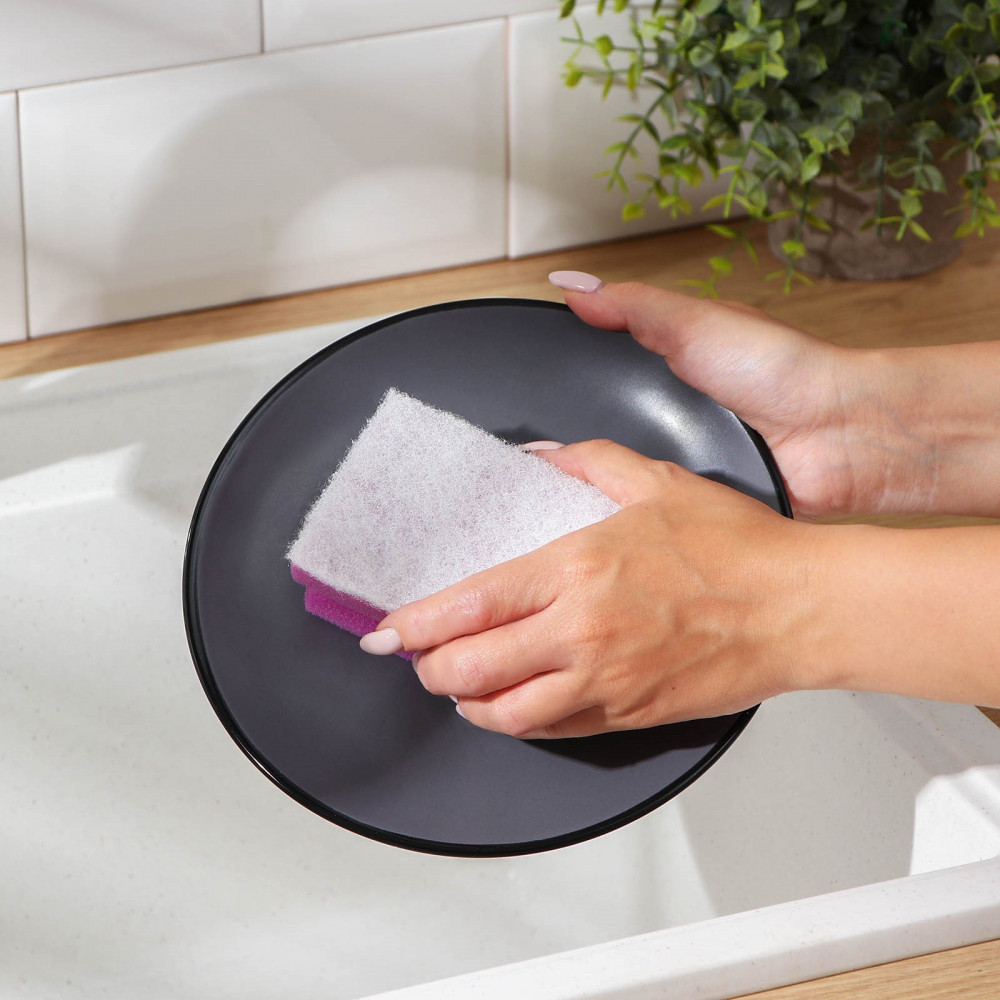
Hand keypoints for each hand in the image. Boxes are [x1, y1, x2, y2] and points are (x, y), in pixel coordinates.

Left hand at [377, 439, 817, 738]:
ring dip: (468, 703)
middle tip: (418, 657)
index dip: (415, 624)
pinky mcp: (628, 714)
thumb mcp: (655, 481)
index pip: (468, 606)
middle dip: (428, 667)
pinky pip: (554, 732)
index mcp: (576, 568)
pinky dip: (520, 723)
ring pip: (504, 713)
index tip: (387, 629)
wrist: (798, 606)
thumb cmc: (735, 548)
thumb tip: (541, 454)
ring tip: (459, 686)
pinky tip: (515, 705)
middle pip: (470, 668)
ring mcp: (603, 681)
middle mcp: (580, 632)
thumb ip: (587, 460)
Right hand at [548, 274, 961, 518]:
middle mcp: (672, 411)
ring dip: (598, 474)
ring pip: (621, 466)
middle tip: (519, 452)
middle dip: (568, 437)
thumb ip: (630, 305)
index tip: (516, 386)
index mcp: (669, 362)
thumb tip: (568, 282)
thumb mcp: (693, 322)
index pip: (599, 365)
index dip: (562, 374)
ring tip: (548, 485)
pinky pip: (650, 501)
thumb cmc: (781, 369)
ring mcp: (682, 455)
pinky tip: (600, 509)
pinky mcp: (694, 496)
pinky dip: (631, 503)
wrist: (834, 437)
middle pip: (602, 422)